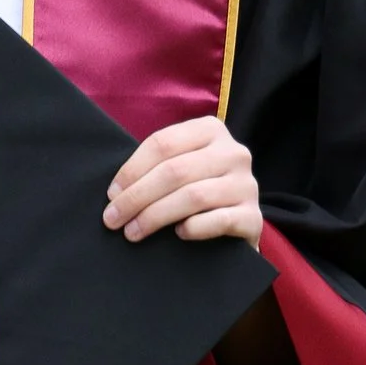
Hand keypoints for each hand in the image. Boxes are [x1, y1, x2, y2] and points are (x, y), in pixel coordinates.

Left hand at [105, 116, 261, 247]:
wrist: (237, 225)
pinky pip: (218, 220)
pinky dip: (193, 228)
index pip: (162, 144)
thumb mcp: (180, 167)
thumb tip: (116, 192)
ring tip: (133, 232)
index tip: (111, 194)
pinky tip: (177, 234)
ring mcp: (247, 184)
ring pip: (192, 196)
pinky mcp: (254, 217)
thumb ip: (157, 167)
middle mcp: (234, 152)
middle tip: (113, 219)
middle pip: (174, 171)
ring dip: (155, 216)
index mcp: (211, 130)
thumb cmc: (197, 192)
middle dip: (136, 197)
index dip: (131, 170)